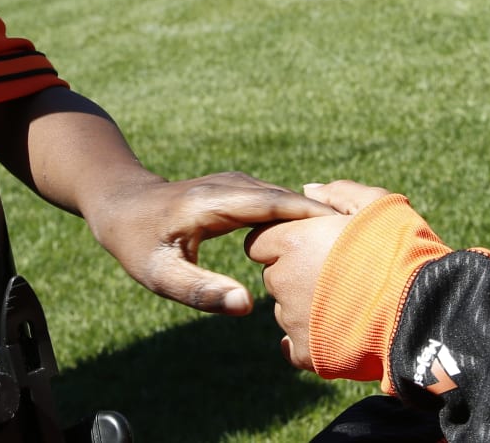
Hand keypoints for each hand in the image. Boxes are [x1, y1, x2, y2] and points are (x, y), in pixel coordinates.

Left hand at [86, 173, 336, 314]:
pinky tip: (325, 239)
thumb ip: (203, 292)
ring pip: (287, 198)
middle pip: (289, 198)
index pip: (274, 204)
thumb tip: (248, 307)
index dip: (313, 217)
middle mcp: (231, 184)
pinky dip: (303, 216)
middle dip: (327, 217)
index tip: (349, 233)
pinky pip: (279, 201)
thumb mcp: (162, 275)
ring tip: (357, 242)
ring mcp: (237, 183)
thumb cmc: (137, 243)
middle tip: (368, 242)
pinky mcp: (241, 189)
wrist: (121, 203)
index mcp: (215, 202)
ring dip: (318, 216)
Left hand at [245, 180, 394, 369]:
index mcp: (292, 241)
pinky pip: (295, 346)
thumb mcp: (376, 204)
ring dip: (306, 306)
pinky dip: (310, 340)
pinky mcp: (309, 353)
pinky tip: (334, 331)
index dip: (284, 242)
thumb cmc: (401, 249)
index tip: (312, 245)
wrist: (422, 308)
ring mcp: (294, 320)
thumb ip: (337, 194)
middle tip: (336, 273)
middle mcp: (284, 281)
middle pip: (275, 275)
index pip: (261, 242)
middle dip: (296, 273)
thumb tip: (308, 191)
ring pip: (287, 310)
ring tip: (349, 302)